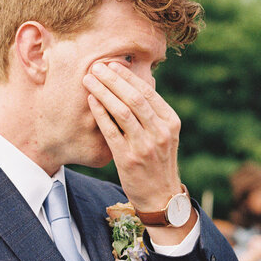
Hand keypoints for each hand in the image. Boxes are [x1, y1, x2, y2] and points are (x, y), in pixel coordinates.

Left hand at [82, 60, 182, 212]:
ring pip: (122, 111)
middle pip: (134, 97)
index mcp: (170, 122)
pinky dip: (100, 112)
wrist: (160, 196)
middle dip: (113, 79)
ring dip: (103, 92)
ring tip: (89, 80)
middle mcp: (160, 132)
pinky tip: (91, 100)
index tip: (112, 64)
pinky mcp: (128, 159)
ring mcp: (145, 146)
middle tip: (96, 66)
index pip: (147, 91)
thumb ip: (152, 113)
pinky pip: (110, 131)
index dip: (128, 76)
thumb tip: (132, 84)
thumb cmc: (158, 161)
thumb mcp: (164, 135)